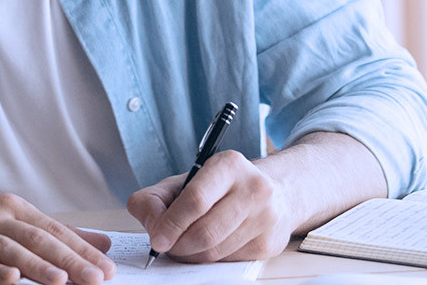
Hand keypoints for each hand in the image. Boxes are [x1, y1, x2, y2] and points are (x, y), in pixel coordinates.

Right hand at [0, 188, 116, 284]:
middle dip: (70, 260)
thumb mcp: (11, 218)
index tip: (107, 267)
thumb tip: (100, 243)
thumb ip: (54, 232)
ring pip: (9, 249)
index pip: (56, 230)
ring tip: (61, 281)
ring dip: (36, 265)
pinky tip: (9, 279)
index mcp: (14, 208)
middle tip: (96, 278)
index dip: (83, 249)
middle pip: (38, 239)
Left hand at [126, 150, 292, 262]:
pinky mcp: (269, 243)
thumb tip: (150, 226)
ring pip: (215, 252)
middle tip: (167, 246)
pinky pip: (228, 262)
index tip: (157, 239)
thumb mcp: (185, 181)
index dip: (171, 224)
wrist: (276, 193)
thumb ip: (156, 198)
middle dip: (178, 245)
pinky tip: (208, 246)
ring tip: (184, 245)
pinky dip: (210, 260)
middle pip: (205, 232)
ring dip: (191, 255)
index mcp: (229, 165)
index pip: (196, 200)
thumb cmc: (221, 188)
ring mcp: (265, 218)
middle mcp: (253, 189)